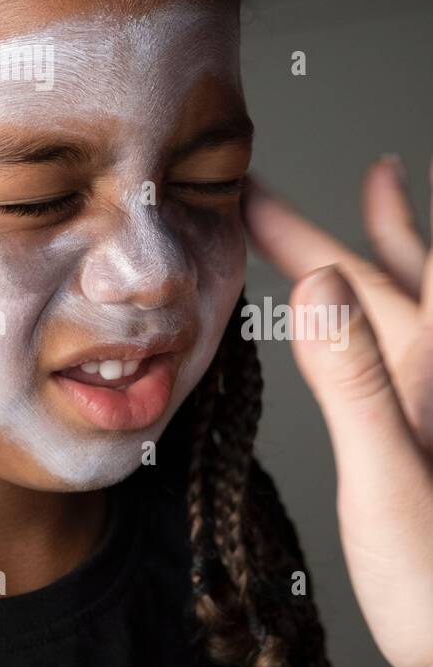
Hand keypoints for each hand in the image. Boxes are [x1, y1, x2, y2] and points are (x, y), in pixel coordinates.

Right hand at [241, 154, 432, 666]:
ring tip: (381, 194)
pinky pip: (400, 356)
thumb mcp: (391, 478)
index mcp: (431, 373)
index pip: (366, 275)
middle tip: (269, 194)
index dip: (305, 228)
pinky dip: (381, 319)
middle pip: (387, 280)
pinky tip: (375, 321)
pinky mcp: (429, 440)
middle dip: (329, 232)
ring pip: (403, 309)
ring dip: (376, 255)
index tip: (251, 189)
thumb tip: (323, 285)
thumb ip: (358, 381)